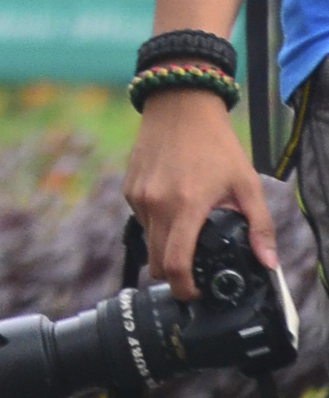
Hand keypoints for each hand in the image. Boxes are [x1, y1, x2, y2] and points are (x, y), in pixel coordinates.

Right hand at [123, 88, 277, 299]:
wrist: (179, 103)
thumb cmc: (215, 142)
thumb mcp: (246, 182)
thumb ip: (259, 225)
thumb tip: (268, 262)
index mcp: (186, 206)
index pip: (175, 265)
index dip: (184, 289)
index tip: (195, 294)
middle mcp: (156, 204)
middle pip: (156, 263)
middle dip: (174, 275)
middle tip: (194, 271)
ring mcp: (139, 195)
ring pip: (147, 241)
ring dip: (164, 246)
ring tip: (186, 227)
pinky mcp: (129, 186)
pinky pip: (140, 219)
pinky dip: (154, 223)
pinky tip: (172, 204)